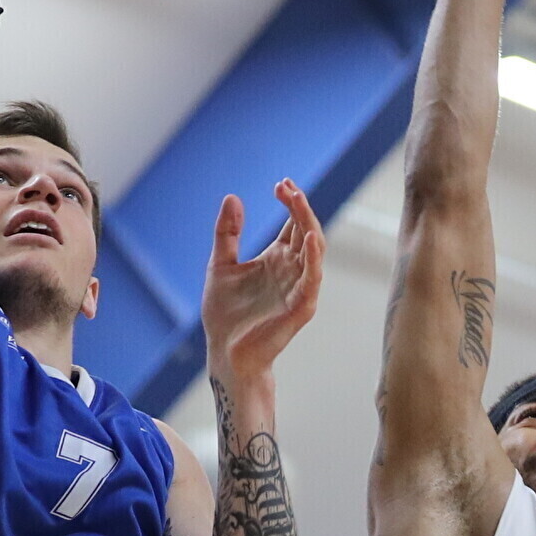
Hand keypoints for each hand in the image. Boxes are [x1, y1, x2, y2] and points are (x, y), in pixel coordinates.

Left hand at [201, 180, 326, 384]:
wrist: (226, 352)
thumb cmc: (225, 315)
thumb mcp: (220, 265)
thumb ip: (227, 233)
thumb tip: (233, 197)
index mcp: (277, 259)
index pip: (292, 223)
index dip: (291, 201)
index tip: (280, 183)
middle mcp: (292, 270)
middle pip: (306, 229)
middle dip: (299, 206)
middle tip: (286, 186)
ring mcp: (299, 287)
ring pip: (314, 248)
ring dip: (308, 223)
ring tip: (296, 199)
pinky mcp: (301, 306)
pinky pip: (313, 278)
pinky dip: (314, 257)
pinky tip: (308, 236)